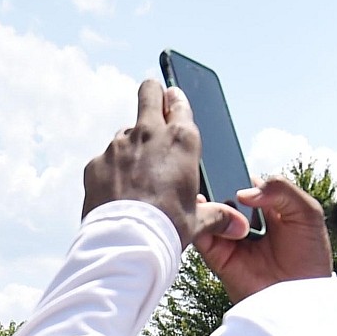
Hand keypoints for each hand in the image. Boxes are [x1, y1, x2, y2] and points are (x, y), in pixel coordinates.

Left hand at [81, 79, 203, 243]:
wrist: (127, 244)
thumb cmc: (168, 228)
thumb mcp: (197, 221)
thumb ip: (217, 216)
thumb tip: (239, 226)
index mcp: (182, 140)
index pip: (179, 102)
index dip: (176, 102)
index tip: (173, 105)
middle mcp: (149, 134)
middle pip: (149, 92)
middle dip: (152, 96)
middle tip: (153, 111)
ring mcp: (119, 145)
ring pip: (126, 132)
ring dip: (132, 146)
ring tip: (136, 176)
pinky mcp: (96, 162)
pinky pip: (106, 160)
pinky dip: (111, 171)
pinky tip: (116, 193)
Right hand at [191, 174, 336, 302]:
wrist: (303, 296)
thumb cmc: (310, 255)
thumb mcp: (306, 212)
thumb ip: (281, 190)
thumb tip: (244, 191)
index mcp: (265, 205)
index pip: (241, 179)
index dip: (232, 170)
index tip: (223, 158)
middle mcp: (243, 220)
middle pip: (220, 193)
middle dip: (215, 183)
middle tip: (214, 175)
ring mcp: (229, 238)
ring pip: (208, 212)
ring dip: (208, 201)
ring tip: (215, 195)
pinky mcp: (218, 257)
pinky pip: (202, 235)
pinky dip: (201, 222)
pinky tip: (210, 213)